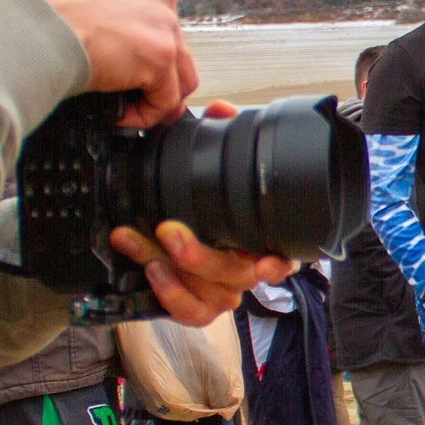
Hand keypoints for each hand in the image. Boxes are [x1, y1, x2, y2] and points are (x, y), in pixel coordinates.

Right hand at [22, 0, 198, 128]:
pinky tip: (121, 118)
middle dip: (158, 81)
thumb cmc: (40, 12)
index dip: (146, 56)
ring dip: (156, 100)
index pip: (161, 25)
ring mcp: (164, 27)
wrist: (33, 26)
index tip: (129, 74)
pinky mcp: (160, 56)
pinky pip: (166, 100)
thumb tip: (103, 39)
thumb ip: (107, 13)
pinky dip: (146, 116)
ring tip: (131, 112)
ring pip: (180, 78)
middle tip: (136, 99)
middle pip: (178, 52)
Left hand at [106, 103, 292, 322]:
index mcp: (260, 241)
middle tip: (167, 230)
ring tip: (142, 245)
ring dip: (174, 269)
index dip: (278, 264)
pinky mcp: (197, 307)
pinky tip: (151, 269)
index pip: (283, 257)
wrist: (156, 234)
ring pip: (209, 293)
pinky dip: (172, 295)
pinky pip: (192, 313)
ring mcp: (222, 292)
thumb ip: (217, 136)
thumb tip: (221, 110)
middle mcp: (245, 270)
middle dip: (200, 255)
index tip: (267, 262)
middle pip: (237, 276)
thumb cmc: (197, 202)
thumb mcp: (207, 167)